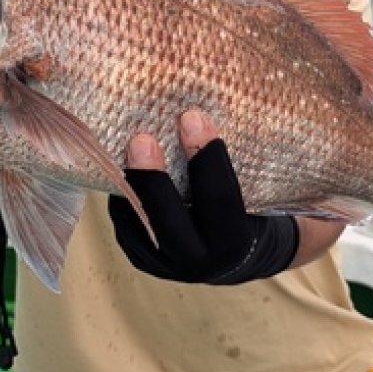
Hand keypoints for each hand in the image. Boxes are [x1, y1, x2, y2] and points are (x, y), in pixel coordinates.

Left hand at [107, 110, 299, 284]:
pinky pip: (125, 222)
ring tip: (121, 142)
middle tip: (141, 138)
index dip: (206, 157)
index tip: (193, 117)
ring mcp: (164, 265)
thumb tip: (207, 106)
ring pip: (137, 221)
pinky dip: (122, 192)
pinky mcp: (140, 258)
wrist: (238, 257)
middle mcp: (198, 263)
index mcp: (234, 242)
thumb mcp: (254, 192)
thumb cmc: (250, 209)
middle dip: (152, 179)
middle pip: (167, 221)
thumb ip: (237, 163)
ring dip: (128, 181)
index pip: (219, 199)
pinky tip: (118, 162)